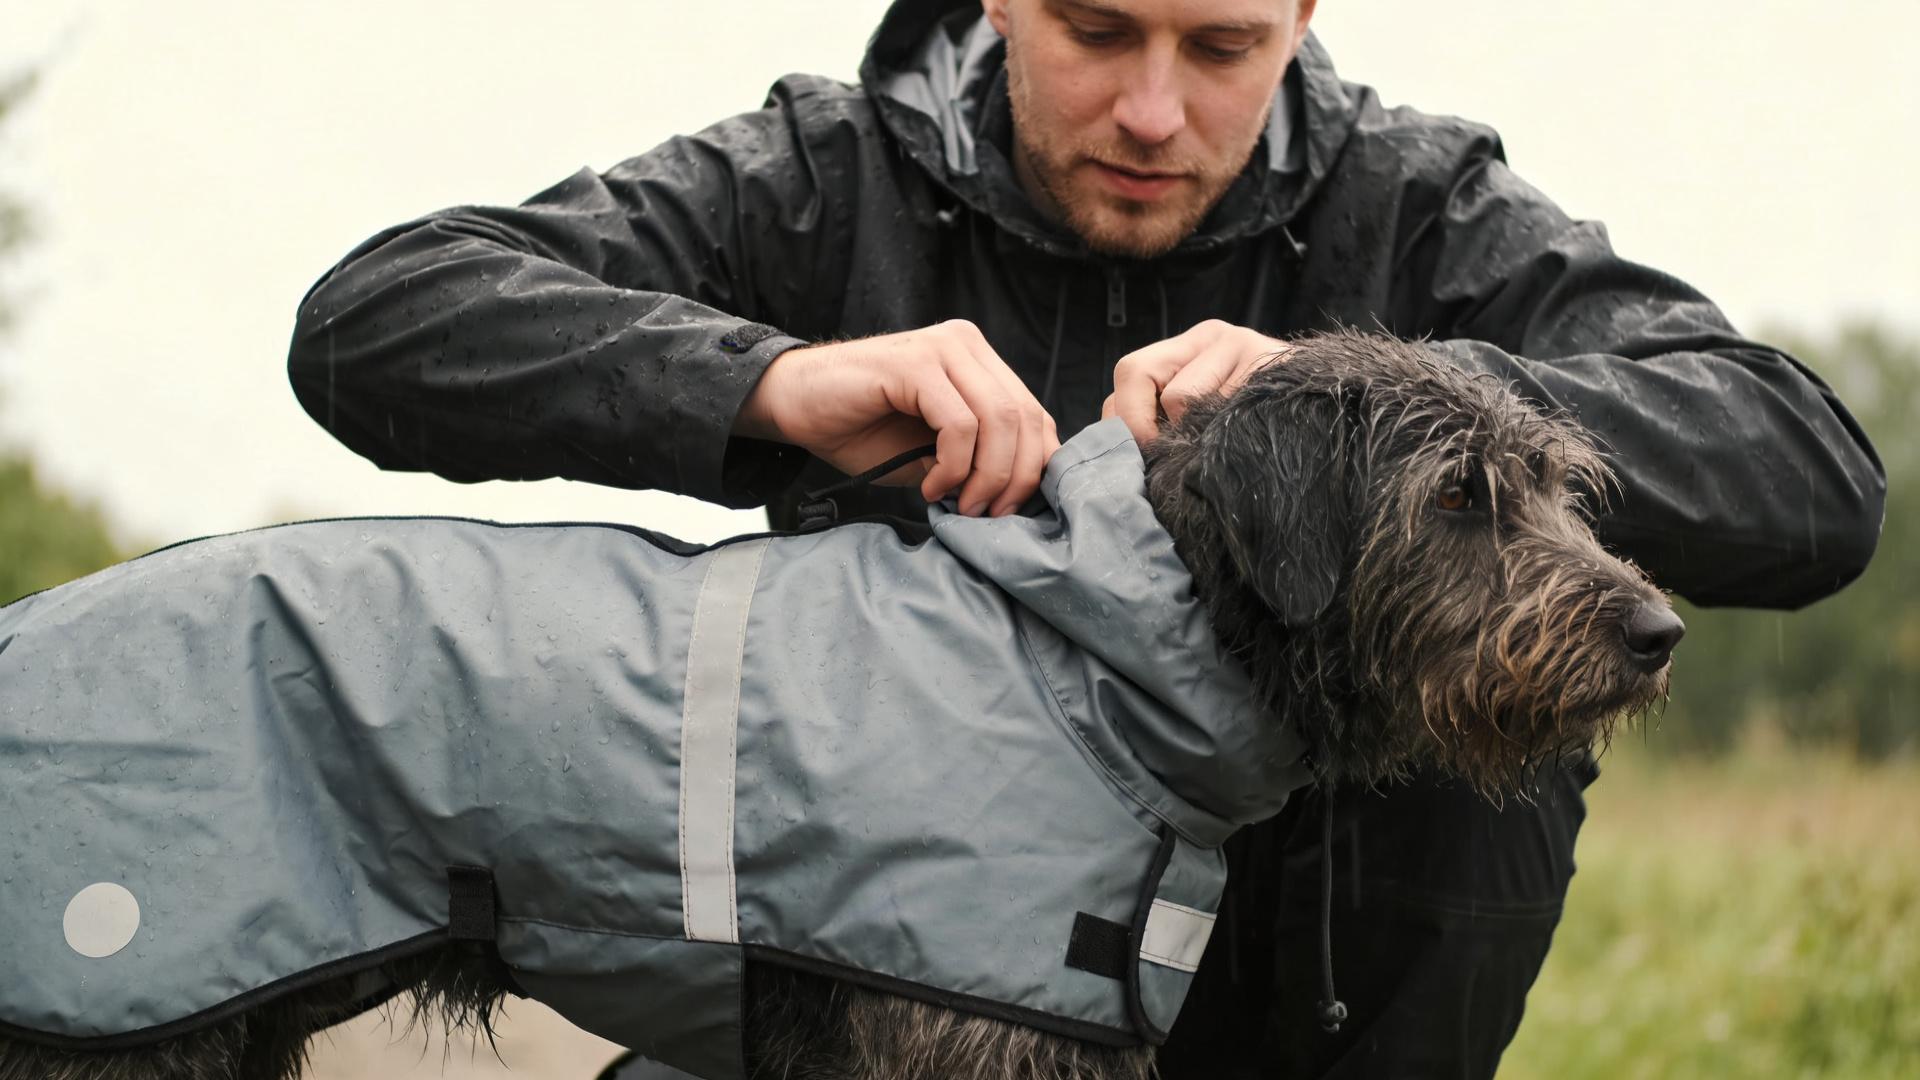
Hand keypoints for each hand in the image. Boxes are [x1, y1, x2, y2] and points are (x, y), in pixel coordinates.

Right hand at [734, 320, 1060, 516]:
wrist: (795, 405)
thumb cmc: (861, 430)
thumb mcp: (933, 452)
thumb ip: (977, 459)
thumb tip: (1018, 494)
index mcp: (978, 361)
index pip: (1034, 415)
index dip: (1033, 467)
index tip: (1009, 509)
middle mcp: (966, 345)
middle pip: (1024, 417)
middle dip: (1014, 478)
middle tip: (986, 514)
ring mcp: (942, 349)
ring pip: (998, 419)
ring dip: (985, 476)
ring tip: (958, 503)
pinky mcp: (915, 364)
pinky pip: (958, 423)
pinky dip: (953, 466)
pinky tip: (931, 486)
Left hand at [1102, 320, 1290, 443]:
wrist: (1328, 405)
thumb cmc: (1257, 421)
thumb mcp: (1205, 414)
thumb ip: (1162, 420)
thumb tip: (1123, 451)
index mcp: (1185, 347)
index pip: (1129, 374)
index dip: (1123, 420)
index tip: (1139, 458)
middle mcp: (1208, 335)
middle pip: (1135, 371)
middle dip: (1137, 424)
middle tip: (1159, 457)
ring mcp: (1238, 341)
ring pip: (1178, 396)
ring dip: (1187, 433)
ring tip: (1212, 448)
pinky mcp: (1265, 358)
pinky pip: (1219, 406)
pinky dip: (1220, 432)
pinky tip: (1238, 440)